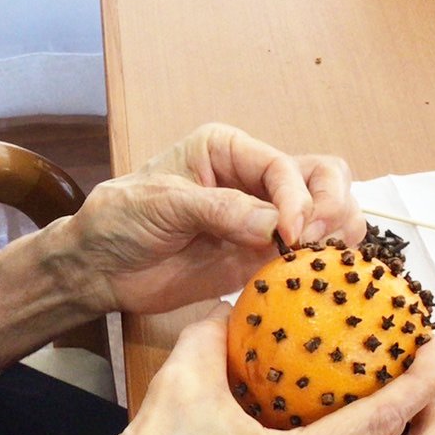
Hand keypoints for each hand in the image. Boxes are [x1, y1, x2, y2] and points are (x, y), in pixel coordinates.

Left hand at [66, 123, 363, 315]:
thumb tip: (275, 227)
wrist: (99, 268)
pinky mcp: (261, 258)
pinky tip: (315, 283)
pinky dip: (320, 268)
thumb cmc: (120, 220)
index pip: (285, 166)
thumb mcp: (162, 204)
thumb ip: (218, 210)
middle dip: (330, 208)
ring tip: (318, 264)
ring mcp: (263, 220)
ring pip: (328, 216)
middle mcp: (255, 180)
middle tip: (312, 245)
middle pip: (323, 179)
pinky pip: (307, 258)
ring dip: (335, 236)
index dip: (298, 199)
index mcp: (230, 150)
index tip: (291, 234)